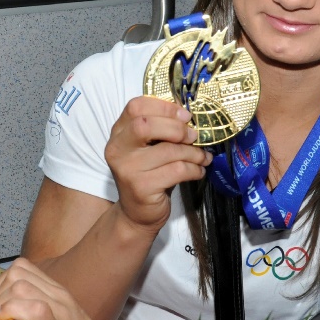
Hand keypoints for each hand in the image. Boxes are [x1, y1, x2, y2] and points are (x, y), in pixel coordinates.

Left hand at [0, 258, 155, 319]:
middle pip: (16, 271)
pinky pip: (32, 308)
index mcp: (58, 293)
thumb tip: (11, 315)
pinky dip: (11, 313)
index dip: (1, 284)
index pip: (22, 267)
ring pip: (19, 285)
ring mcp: (60, 311)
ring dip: (0, 303)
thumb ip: (37, 315)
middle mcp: (59, 296)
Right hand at [105, 96, 211, 235]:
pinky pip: (176, 171)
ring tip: (202, 156)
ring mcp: (127, 169)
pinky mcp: (141, 187)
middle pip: (145, 125)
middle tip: (194, 135)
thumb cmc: (148, 175)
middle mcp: (117, 149)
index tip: (184, 115)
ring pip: (168, 150)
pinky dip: (194, 169)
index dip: (163, 106)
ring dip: (193, 152)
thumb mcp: (148, 149)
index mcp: (119, 133)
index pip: (135, 107)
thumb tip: (189, 118)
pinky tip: (198, 171)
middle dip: (176, 128)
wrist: (137, 213)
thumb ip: (160, 130)